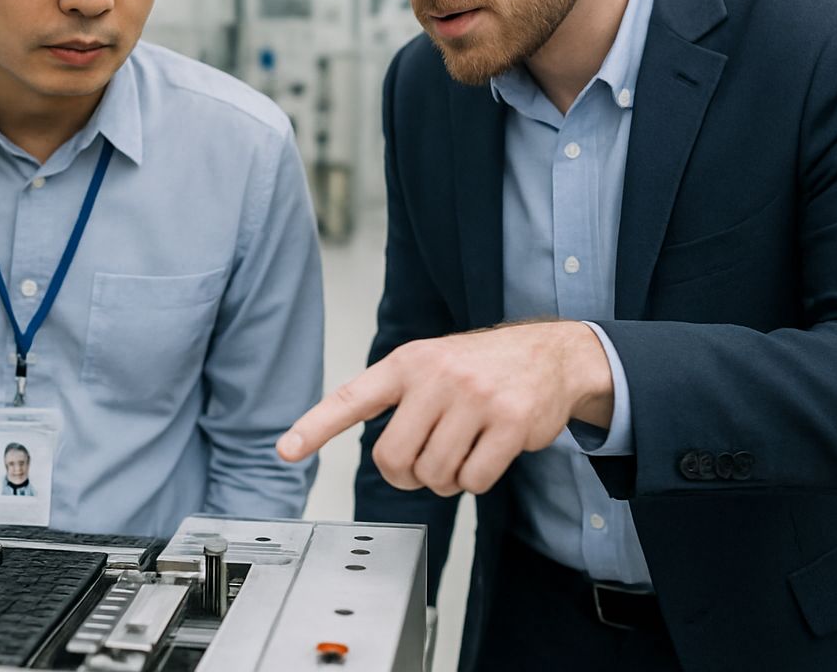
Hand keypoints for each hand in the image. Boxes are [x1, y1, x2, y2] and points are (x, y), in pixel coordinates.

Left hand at [277, 321, 613, 495]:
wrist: (551, 354)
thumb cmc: (482, 367)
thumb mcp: (431, 364)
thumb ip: (400, 399)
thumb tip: (383, 457)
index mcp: (407, 363)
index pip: (350, 398)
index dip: (315, 427)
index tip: (285, 450)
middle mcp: (436, 377)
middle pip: (393, 458)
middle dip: (406, 476)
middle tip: (424, 466)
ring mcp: (474, 398)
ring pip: (434, 474)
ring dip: (445, 480)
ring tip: (462, 452)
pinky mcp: (509, 423)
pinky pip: (474, 480)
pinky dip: (476, 481)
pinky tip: (488, 454)